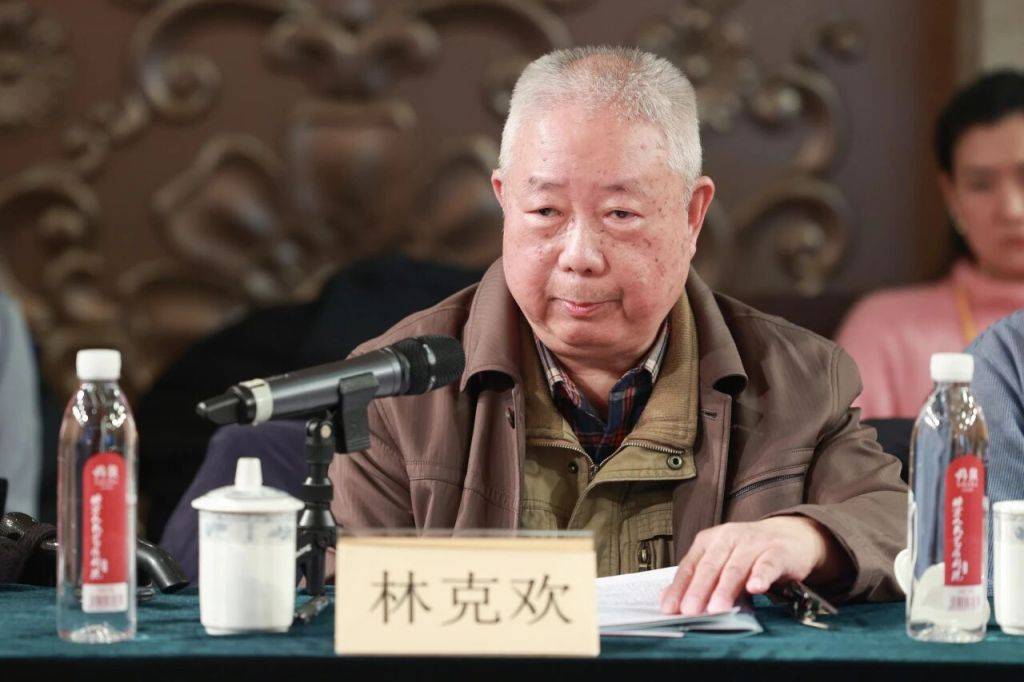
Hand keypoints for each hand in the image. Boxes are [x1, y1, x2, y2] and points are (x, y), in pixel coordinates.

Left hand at [659, 516, 844, 615]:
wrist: (791, 537)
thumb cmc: (750, 554)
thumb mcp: (721, 562)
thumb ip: (697, 580)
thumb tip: (668, 600)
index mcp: (710, 541)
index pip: (690, 566)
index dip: (679, 587)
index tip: (669, 608)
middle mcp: (729, 538)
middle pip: (710, 567)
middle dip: (698, 590)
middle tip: (690, 611)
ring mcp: (754, 543)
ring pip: (736, 568)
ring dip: (725, 589)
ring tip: (717, 608)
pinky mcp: (778, 551)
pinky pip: (767, 564)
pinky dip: (761, 576)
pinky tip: (755, 588)